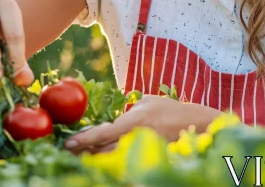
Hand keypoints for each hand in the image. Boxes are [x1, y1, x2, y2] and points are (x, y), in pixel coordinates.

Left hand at [64, 95, 218, 153]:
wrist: (196, 124)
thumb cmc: (169, 108)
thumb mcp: (146, 101)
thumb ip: (128, 107)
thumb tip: (114, 108)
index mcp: (133, 121)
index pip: (103, 133)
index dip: (83, 139)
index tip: (68, 143)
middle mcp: (135, 138)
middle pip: (103, 151)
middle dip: (84, 153)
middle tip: (68, 152)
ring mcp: (142, 150)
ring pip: (112, 160)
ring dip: (95, 159)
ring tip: (80, 157)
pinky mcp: (147, 158)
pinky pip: (125, 163)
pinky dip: (112, 162)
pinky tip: (102, 162)